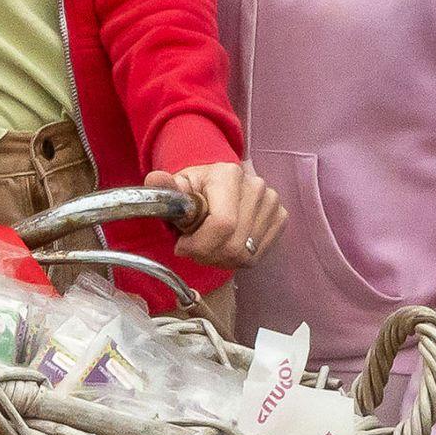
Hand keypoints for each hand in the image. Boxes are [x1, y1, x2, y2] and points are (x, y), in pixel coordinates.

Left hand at [171, 161, 286, 273]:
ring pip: (246, 254)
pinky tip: (226, 245)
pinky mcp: (280, 217)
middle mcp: (256, 186)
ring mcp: (271, 202)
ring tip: (209, 245)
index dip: (200, 245)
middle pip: (234, 245)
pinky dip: (238, 259)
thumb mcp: (176, 189)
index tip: (182, 245)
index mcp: (229, 175)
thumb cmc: (194, 191)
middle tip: (193, 248)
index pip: (222, 225)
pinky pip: (258, 255)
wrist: (216, 186)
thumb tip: (155, 180)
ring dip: (221, 259)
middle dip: (207, 255)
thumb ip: (165, 188)